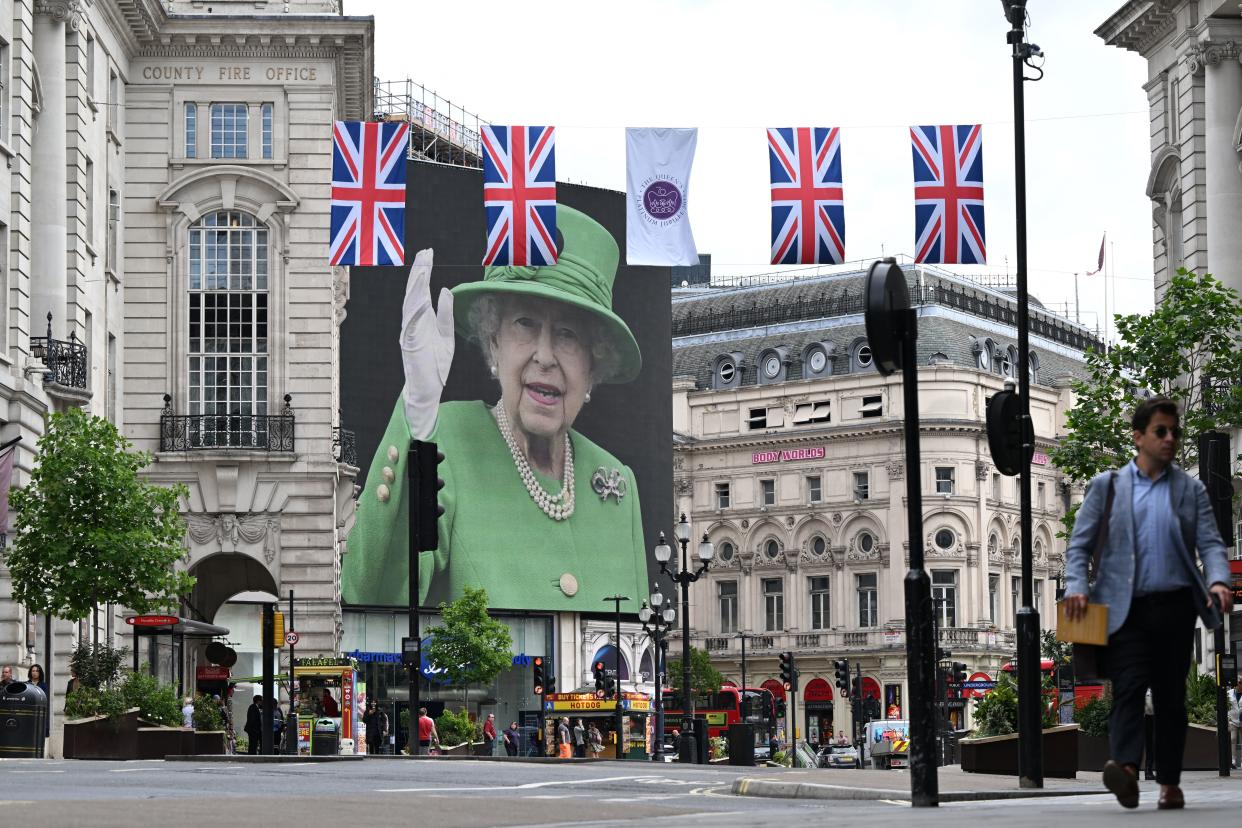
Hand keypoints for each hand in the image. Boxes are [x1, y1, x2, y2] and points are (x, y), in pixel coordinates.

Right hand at [400, 249, 455, 438]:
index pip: (421, 290)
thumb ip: (445, 313)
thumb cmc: (435, 364)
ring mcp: (409, 332)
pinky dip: (415, 310)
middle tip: (424, 252)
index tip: (427, 253)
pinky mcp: (410, 344)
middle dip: (419, 271)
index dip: (424, 272)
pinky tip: (420, 297)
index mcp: (422, 319)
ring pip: (410, 304)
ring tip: (422, 268)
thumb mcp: (447, 335)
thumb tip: (446, 290)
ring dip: (416, 286)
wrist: (428, 389)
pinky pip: (411, 324)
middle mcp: (413, 322)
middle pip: (414, 292)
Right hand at [1062, 593, 1088, 621]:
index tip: (1083, 618)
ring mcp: (1070, 596)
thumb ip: (1085, 603)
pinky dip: (1065, 610)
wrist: (1076, 583)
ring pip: (1070, 606)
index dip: (1083, 612)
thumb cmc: (1083, 592)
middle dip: (1076, 614)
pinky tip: (1065, 615)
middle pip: (1076, 607)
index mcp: (1082, 596)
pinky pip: (1065, 605)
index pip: (1083, 606)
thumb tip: (1084, 613)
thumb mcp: (1086, 597)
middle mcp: (1076, 596)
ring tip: (1069, 619)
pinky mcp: (1065, 597)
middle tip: (1077, 621)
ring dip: (1069, 614)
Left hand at [1209, 583, 1233, 614]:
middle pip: (1228, 601)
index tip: (1221, 610)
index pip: (1223, 600)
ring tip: (1226, 612)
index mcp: (1220, 591)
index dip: (1223, 606)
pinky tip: (1229, 609)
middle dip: (1226, 608)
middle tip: (1224, 612)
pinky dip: (1231, 605)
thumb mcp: (1210, 594)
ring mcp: (1229, 593)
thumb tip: (1208, 606)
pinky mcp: (1231, 594)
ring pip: (1231, 601)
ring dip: (1229, 607)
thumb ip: (1210, 600)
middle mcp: (1226, 592)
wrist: (1218, 585)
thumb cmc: (1213, 590)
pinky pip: (1232, 601)